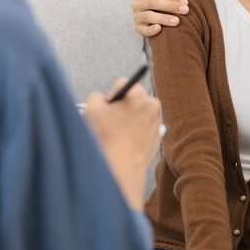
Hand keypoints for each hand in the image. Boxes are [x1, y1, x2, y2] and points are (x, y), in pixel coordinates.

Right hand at [85, 80, 161, 209]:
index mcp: (138, 94)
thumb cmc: (106, 135)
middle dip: (123, 106)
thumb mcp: (92, 109)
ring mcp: (157, 121)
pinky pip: (145, 128)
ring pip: (141, 113)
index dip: (111, 95)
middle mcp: (152, 104)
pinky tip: (126, 141)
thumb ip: (96, 96)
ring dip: (131, 118)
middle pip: (134, 98)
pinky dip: (137, 132)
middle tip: (112, 120)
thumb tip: (101, 99)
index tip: (107, 107)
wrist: (121, 164)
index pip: (122, 84)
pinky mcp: (158, 137)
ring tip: (119, 133)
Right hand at [131, 0, 187, 36]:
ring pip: (149, 16)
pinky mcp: (138, 28)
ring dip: (164, 18)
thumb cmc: (161, 1)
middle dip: (171, 6)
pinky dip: (150, 30)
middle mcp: (138, 3)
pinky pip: (143, 30)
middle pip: (153, 2)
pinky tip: (159, 29)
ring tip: (177, 21)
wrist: (151, 17)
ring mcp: (137, 16)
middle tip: (185, 10)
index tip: (185, 1)